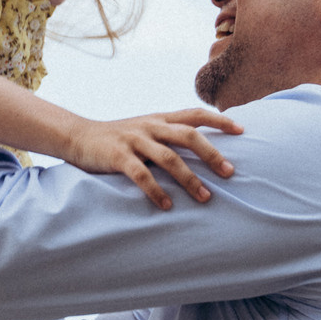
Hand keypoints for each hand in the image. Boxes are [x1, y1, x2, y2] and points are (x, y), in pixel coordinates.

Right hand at [60, 107, 244, 209]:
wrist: (78, 136)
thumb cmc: (118, 138)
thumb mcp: (145, 129)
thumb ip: (169, 135)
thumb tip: (202, 150)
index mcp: (160, 119)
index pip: (195, 114)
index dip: (220, 120)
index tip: (242, 130)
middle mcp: (150, 126)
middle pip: (188, 136)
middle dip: (211, 154)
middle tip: (230, 173)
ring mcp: (134, 140)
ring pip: (168, 158)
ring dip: (189, 179)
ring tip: (205, 198)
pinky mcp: (118, 156)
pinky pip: (141, 175)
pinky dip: (156, 191)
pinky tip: (167, 205)